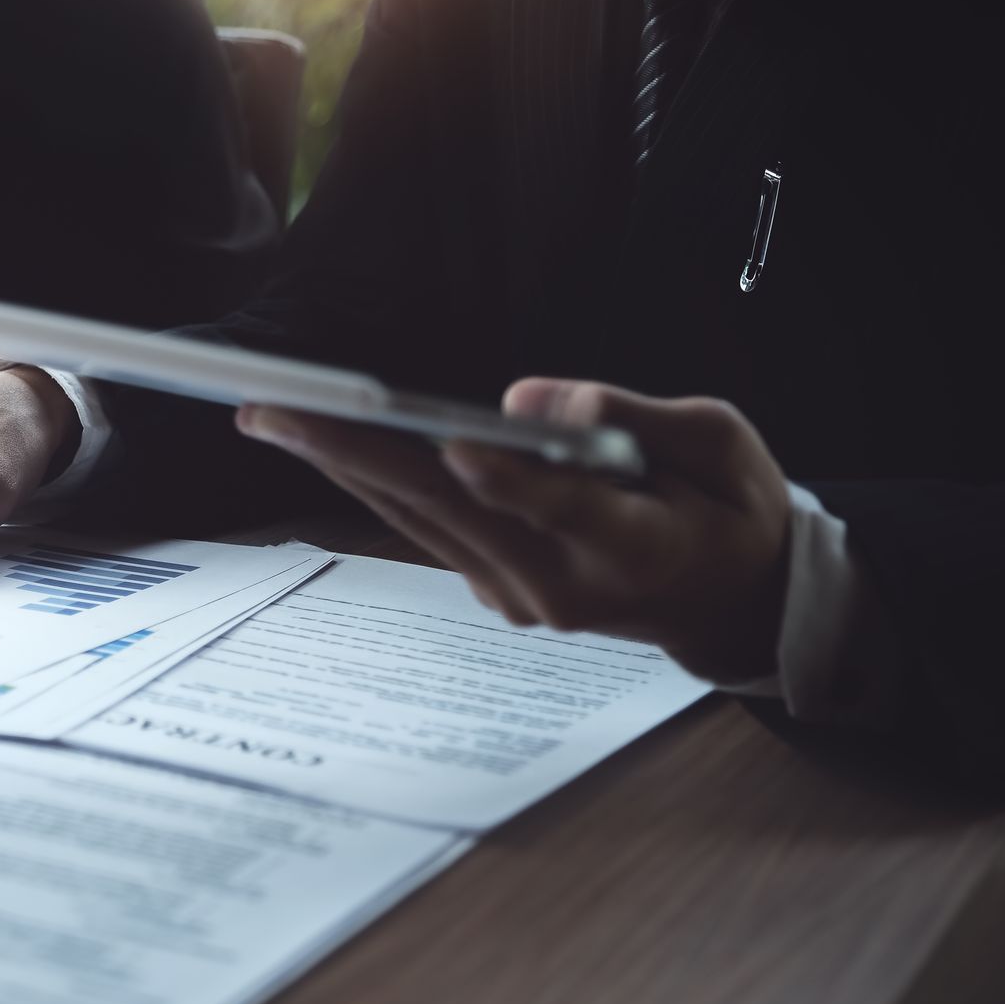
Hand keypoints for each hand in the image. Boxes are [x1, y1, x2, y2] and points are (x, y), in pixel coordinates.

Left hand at [238, 379, 792, 680]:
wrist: (732, 602)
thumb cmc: (731, 509)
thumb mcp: (722, 443)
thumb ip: (631, 417)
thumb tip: (526, 401)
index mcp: (635, 547)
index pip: (559, 508)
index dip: (505, 477)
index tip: (452, 439)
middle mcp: (562, 585)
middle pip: (450, 508)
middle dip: (356, 450)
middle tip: (278, 406)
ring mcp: (520, 597)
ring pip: (419, 519)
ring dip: (340, 463)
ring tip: (272, 414)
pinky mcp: (495, 589)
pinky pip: (425, 529)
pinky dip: (374, 481)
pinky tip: (323, 442)